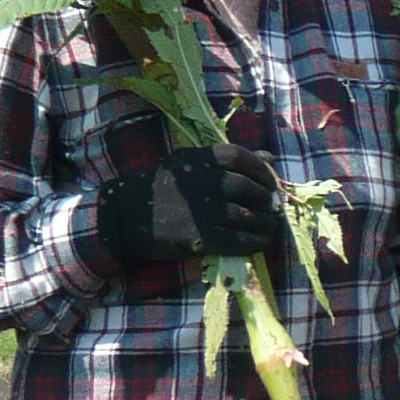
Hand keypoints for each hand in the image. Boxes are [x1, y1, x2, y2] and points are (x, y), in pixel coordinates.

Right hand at [94, 143, 278, 265]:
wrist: (124, 217)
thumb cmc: (161, 187)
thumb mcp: (188, 162)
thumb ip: (227, 159)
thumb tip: (270, 156)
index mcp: (195, 159)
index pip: (238, 157)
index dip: (262, 170)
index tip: (272, 182)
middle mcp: (197, 182)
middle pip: (245, 187)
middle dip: (266, 199)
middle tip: (275, 207)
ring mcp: (196, 210)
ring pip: (244, 216)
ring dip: (265, 223)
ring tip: (271, 226)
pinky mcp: (196, 238)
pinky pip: (234, 240)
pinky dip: (254, 242)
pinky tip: (261, 243)